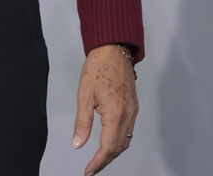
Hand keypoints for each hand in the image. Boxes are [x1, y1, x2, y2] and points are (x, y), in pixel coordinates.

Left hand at [72, 44, 137, 174]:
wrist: (114, 48)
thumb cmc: (97, 68)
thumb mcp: (84, 95)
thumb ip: (82, 122)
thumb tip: (78, 144)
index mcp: (115, 113)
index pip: (108, 147)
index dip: (98, 162)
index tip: (88, 171)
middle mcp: (128, 114)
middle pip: (119, 147)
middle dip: (106, 160)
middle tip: (91, 168)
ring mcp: (133, 110)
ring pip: (126, 140)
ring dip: (113, 152)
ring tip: (99, 158)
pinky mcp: (134, 105)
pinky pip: (129, 130)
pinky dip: (120, 141)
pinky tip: (109, 141)